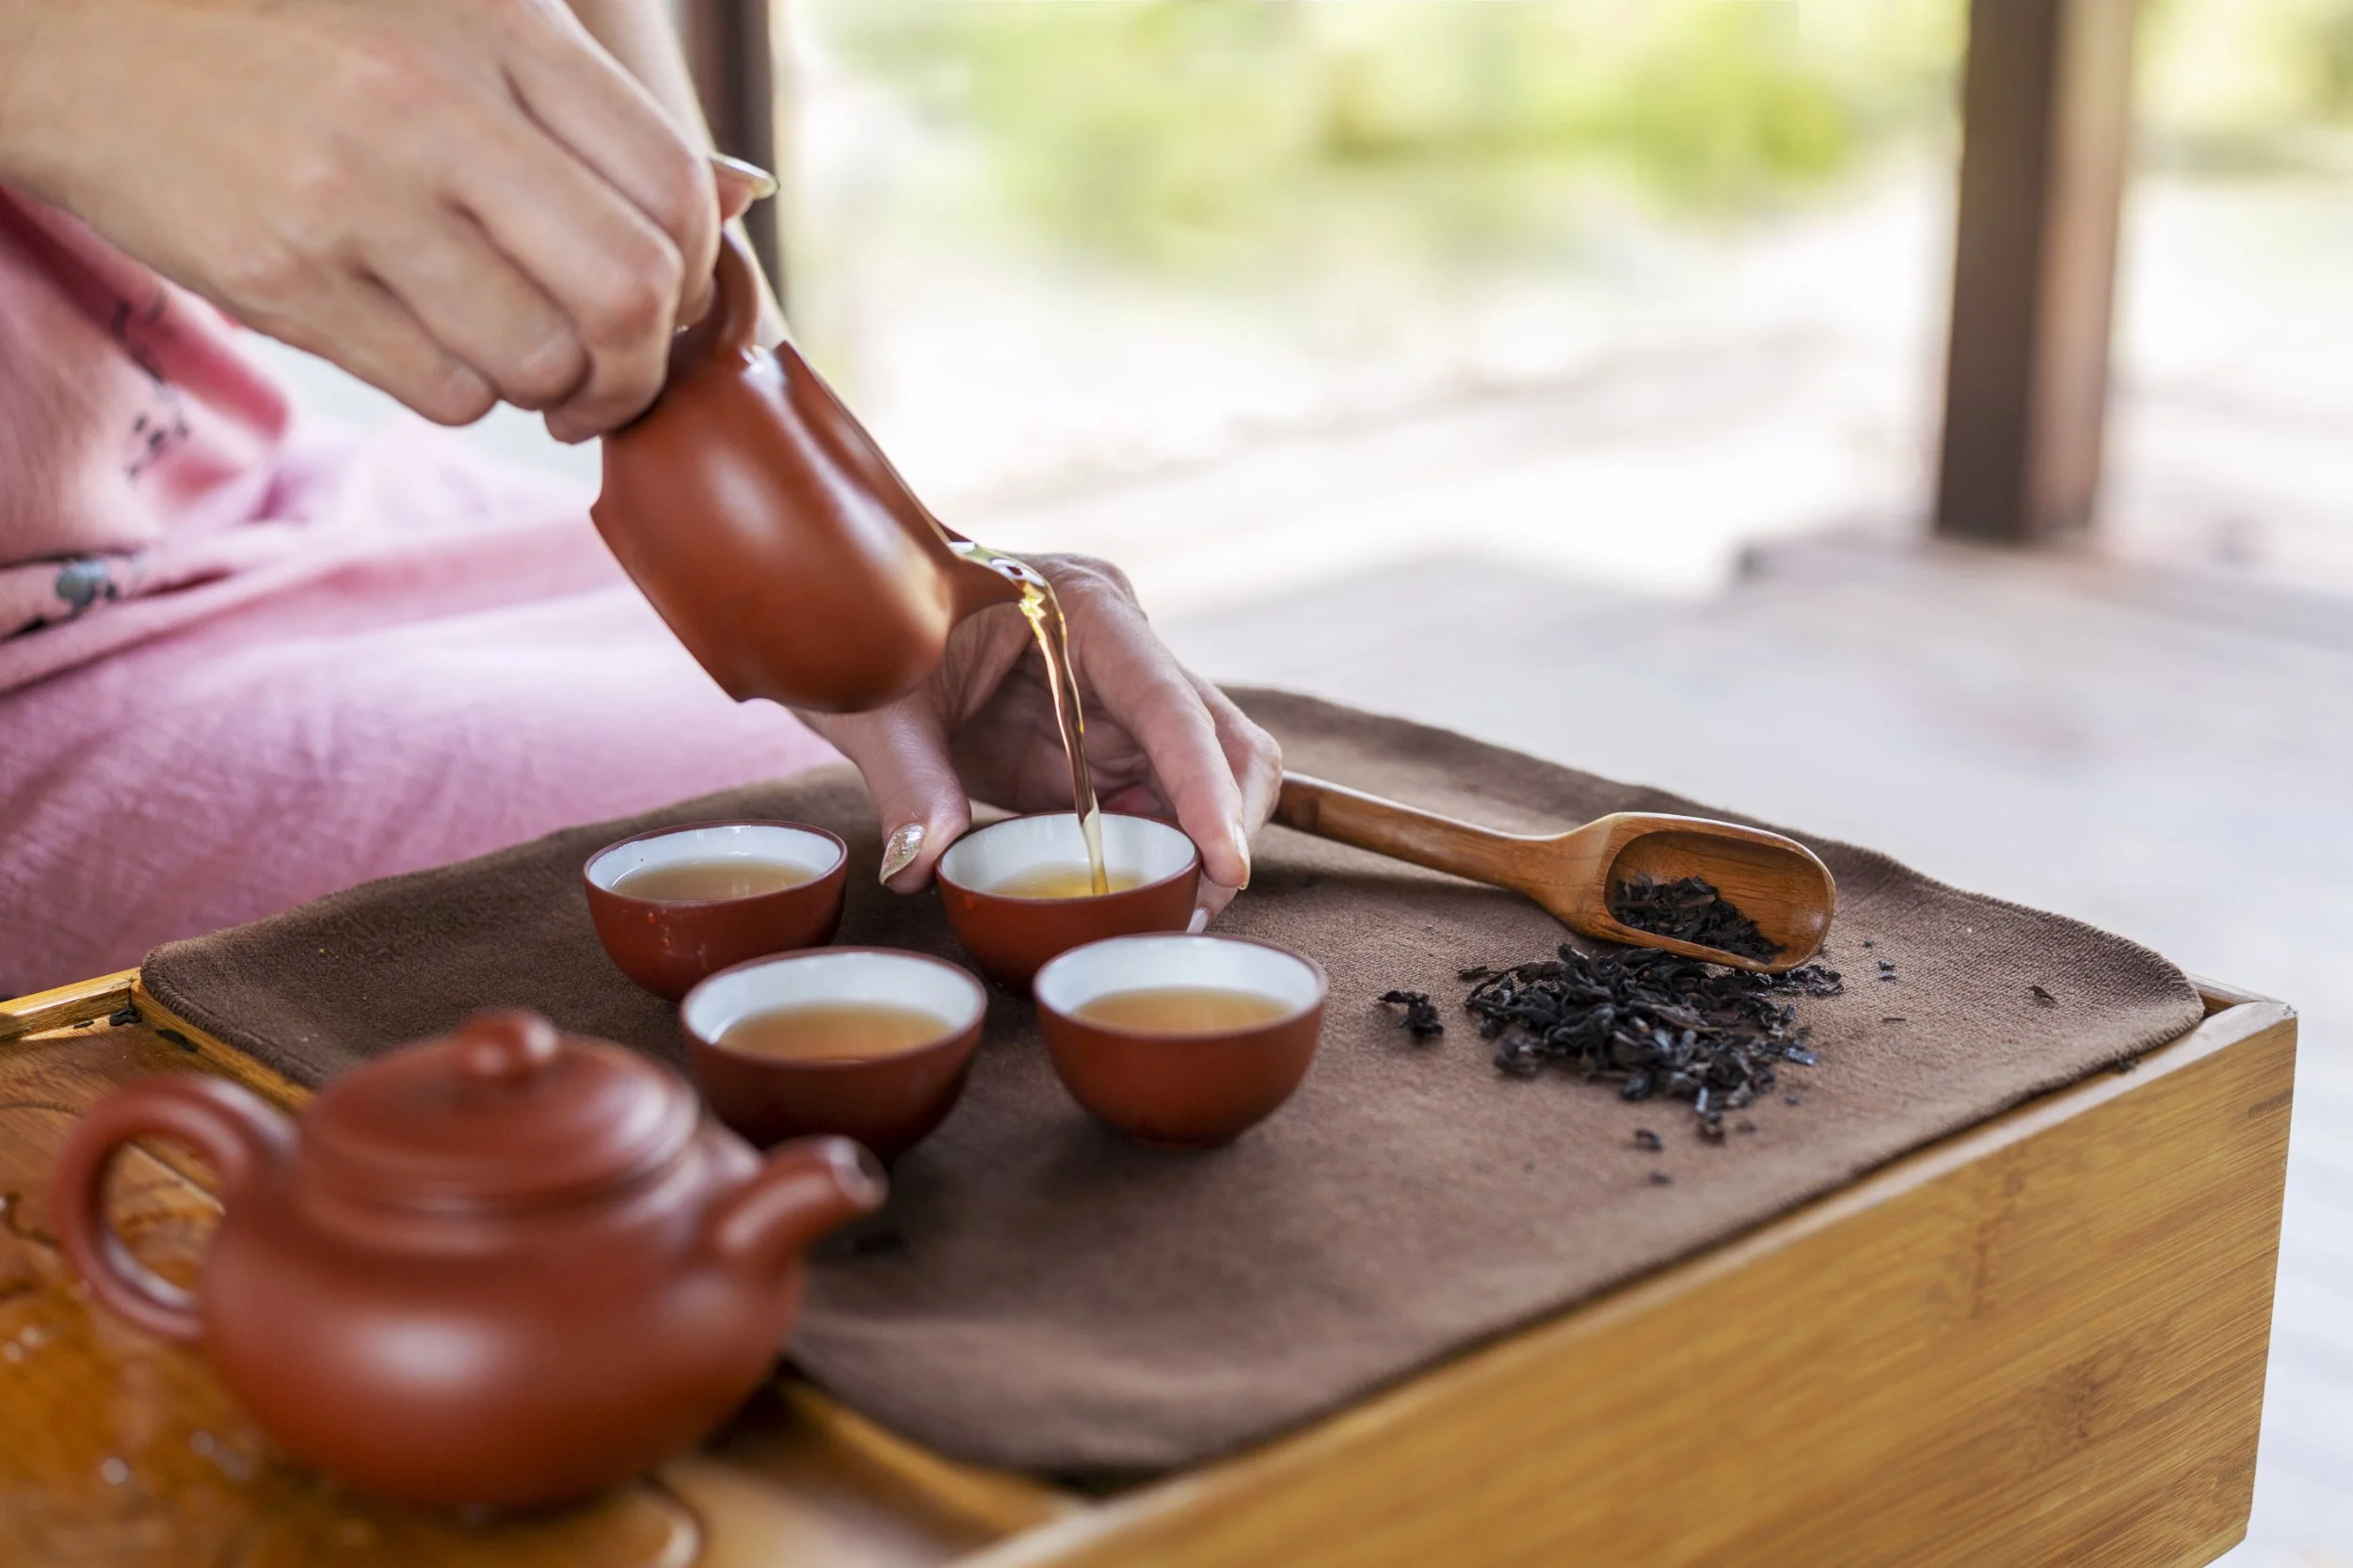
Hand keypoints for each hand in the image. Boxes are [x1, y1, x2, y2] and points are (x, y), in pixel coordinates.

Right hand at [0, 0, 739, 439]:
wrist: (86, 40)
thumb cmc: (307, 38)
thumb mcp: (455, 22)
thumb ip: (590, 107)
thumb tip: (744, 199)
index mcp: (498, 28)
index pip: (673, 183)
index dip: (701, 270)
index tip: (672, 297)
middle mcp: (432, 108)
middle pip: (631, 290)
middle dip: (644, 362)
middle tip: (615, 372)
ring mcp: (355, 199)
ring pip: (541, 359)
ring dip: (554, 388)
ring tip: (523, 358)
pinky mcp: (287, 278)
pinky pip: (446, 390)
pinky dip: (469, 393)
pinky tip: (435, 345)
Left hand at [796, 557, 1282, 925]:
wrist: (859, 620)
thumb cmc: (874, 632)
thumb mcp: (882, 704)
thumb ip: (909, 779)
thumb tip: (926, 863)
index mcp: (1085, 610)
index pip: (1171, 704)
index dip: (1205, 787)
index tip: (1225, 864)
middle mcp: (1126, 649)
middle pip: (1223, 738)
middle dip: (1226, 824)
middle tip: (1195, 911)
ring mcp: (1121, 701)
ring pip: (1205, 779)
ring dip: (1198, 848)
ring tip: (1166, 918)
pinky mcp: (1102, 748)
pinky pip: (1157, 807)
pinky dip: (1157, 855)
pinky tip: (1131, 897)